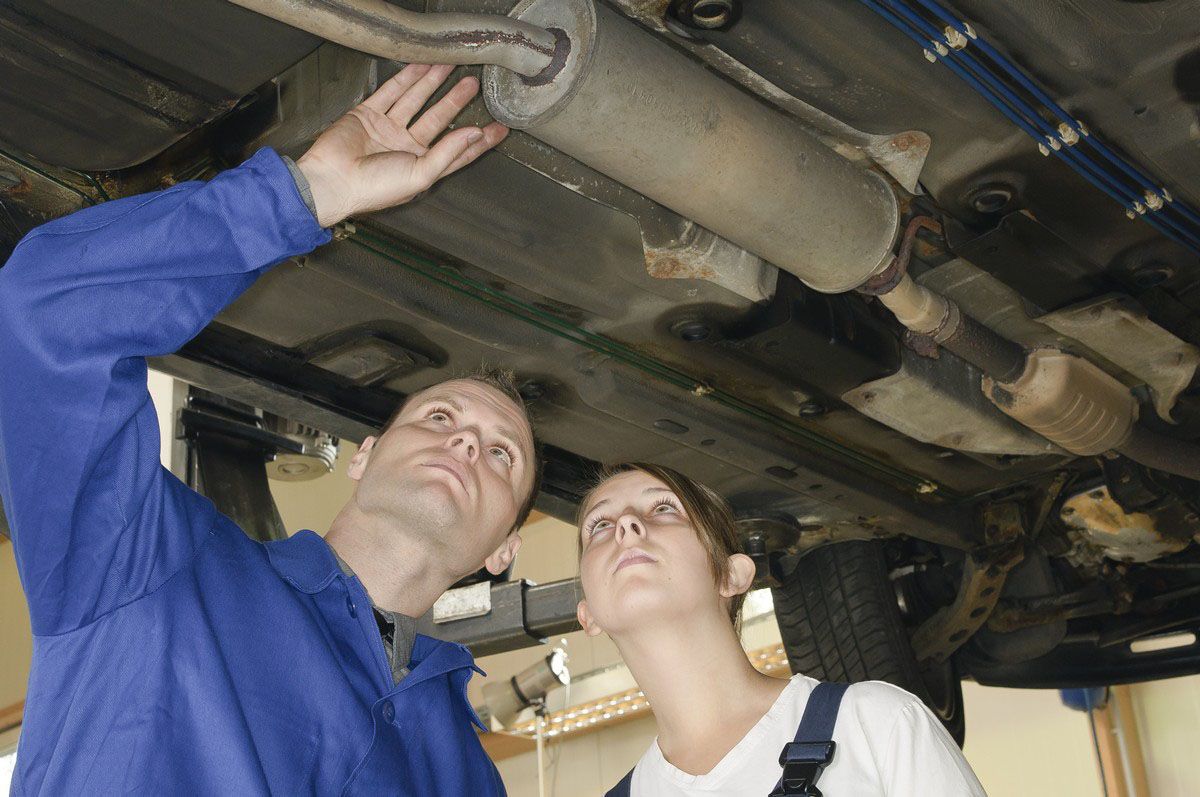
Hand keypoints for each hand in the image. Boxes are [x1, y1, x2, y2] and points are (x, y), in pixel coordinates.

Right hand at [296, 63, 507, 226]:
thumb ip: (448, 153)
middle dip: (456, 101)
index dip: (478, 140)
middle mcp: (407, 147)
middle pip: (438, 120)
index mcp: (422, 167)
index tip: (499, 129)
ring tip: (452, 68)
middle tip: (473, 85)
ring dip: (433, 84)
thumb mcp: (420, 174)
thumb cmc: (374, 188)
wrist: (332, 181)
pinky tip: (421, 66)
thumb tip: (474, 134)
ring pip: (416, 101)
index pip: (457, 151)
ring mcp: (388, 130)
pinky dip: (406, 79)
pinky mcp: (367, 115)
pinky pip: (390, 93)